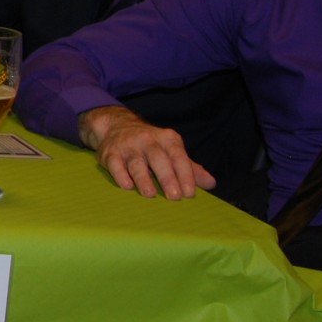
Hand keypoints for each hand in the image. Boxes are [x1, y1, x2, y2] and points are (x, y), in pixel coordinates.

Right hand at [79, 105, 213, 199]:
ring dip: (143, 178)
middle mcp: (147, 139)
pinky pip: (114, 163)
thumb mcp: (171, 150)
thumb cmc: (150, 144)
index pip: (178, 155)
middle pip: (158, 158)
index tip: (189, 193)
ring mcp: (127, 145)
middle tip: (175, 196)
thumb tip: (211, 183)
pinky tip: (126, 186)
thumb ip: (190, 168)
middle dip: (167, 177)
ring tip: (150, 194)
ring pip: (136, 161)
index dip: (185, 174)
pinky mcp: (109, 152)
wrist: (116, 125)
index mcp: (167, 138)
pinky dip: (120, 174)